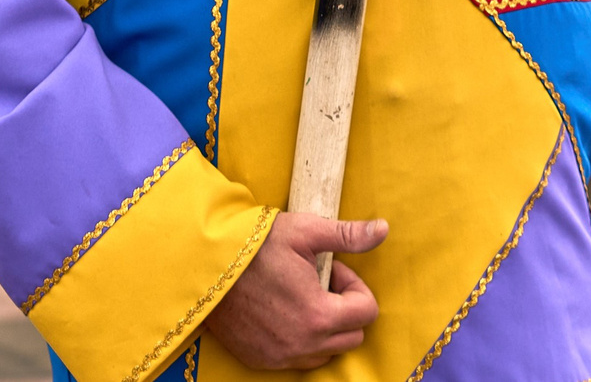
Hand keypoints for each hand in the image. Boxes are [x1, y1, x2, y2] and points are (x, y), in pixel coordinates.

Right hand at [204, 213, 386, 369]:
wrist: (206, 265)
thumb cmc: (257, 245)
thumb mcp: (306, 232)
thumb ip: (348, 236)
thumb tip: (383, 229)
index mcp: (319, 315)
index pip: (367, 312)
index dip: (355, 286)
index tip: (332, 269)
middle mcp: (303, 344)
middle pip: (352, 336)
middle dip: (344, 309)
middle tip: (319, 282)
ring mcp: (281, 356)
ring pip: (326, 352)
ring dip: (324, 327)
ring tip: (301, 296)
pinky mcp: (261, 360)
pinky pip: (298, 358)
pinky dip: (300, 340)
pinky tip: (283, 311)